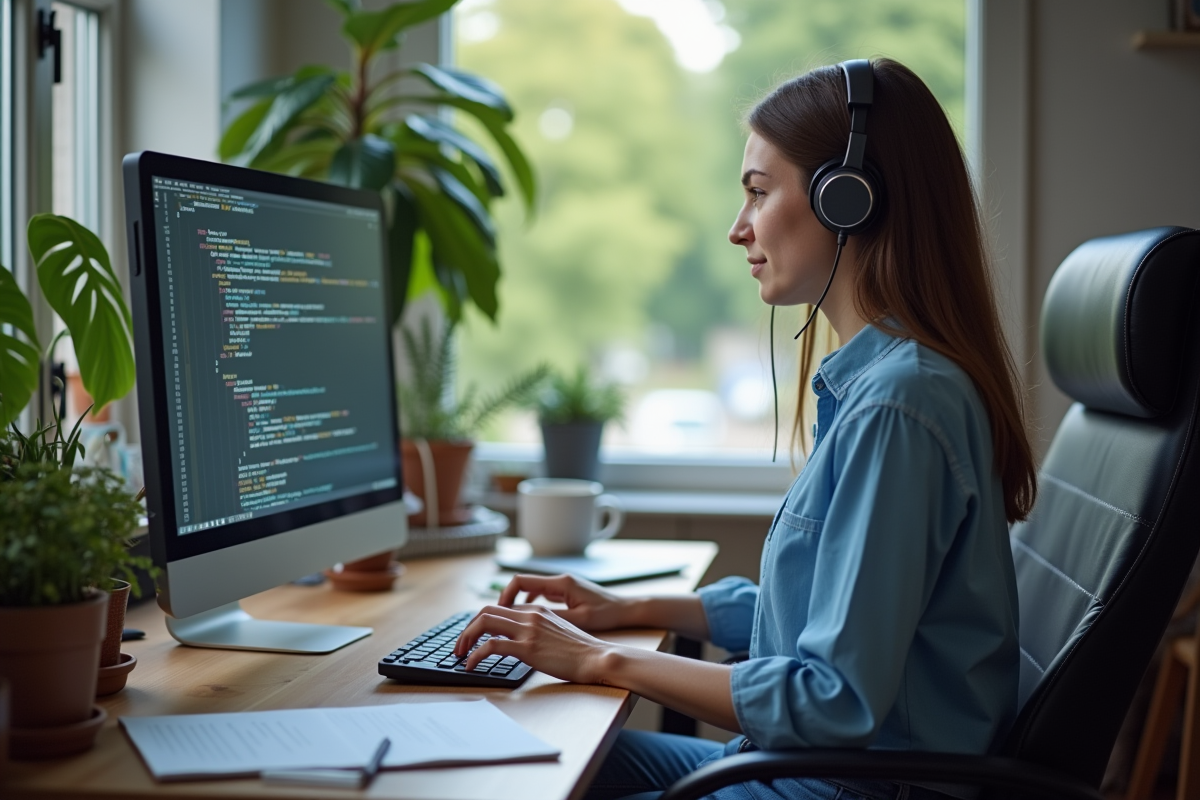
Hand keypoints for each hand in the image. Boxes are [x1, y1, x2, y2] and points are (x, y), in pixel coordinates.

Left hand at [452, 604, 619, 684]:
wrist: (597, 657)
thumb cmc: (582, 651)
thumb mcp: (559, 632)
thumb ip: (540, 629)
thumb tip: (524, 641)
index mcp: (537, 610)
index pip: (501, 608)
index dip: (483, 621)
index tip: (475, 635)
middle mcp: (530, 615)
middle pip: (486, 611)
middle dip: (468, 627)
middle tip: (460, 644)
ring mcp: (528, 630)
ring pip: (484, 623)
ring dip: (466, 638)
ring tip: (460, 654)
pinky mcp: (527, 648)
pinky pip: (491, 646)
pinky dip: (475, 655)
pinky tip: (471, 665)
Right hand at [497, 573, 634, 631]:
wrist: (627, 609)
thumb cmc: (607, 613)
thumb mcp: (579, 619)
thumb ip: (552, 619)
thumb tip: (526, 622)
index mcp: (560, 583)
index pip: (521, 581)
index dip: (505, 595)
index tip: (496, 611)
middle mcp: (559, 581)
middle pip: (522, 585)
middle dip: (506, 600)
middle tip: (495, 618)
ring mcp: (563, 586)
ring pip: (531, 591)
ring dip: (517, 603)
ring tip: (507, 622)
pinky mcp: (566, 594)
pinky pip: (541, 596)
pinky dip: (530, 605)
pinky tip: (528, 621)